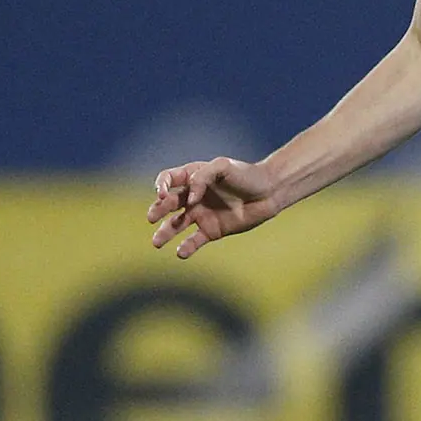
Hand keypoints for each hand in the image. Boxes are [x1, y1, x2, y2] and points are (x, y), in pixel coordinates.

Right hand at [147, 157, 276, 258]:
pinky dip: (186, 247)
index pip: (168, 180)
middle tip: (151, 217)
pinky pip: (194, 241)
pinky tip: (181, 253)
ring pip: (176, 225)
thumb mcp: (223, 166)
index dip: (161, 186)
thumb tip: (190, 199)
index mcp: (193, 177)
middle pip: (168, 204)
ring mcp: (201, 214)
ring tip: (156, 243)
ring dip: (165, 233)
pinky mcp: (212, 230)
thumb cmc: (247, 175)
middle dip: (158, 210)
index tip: (163, 194)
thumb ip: (202, 177)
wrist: (269, 192)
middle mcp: (193, 197)